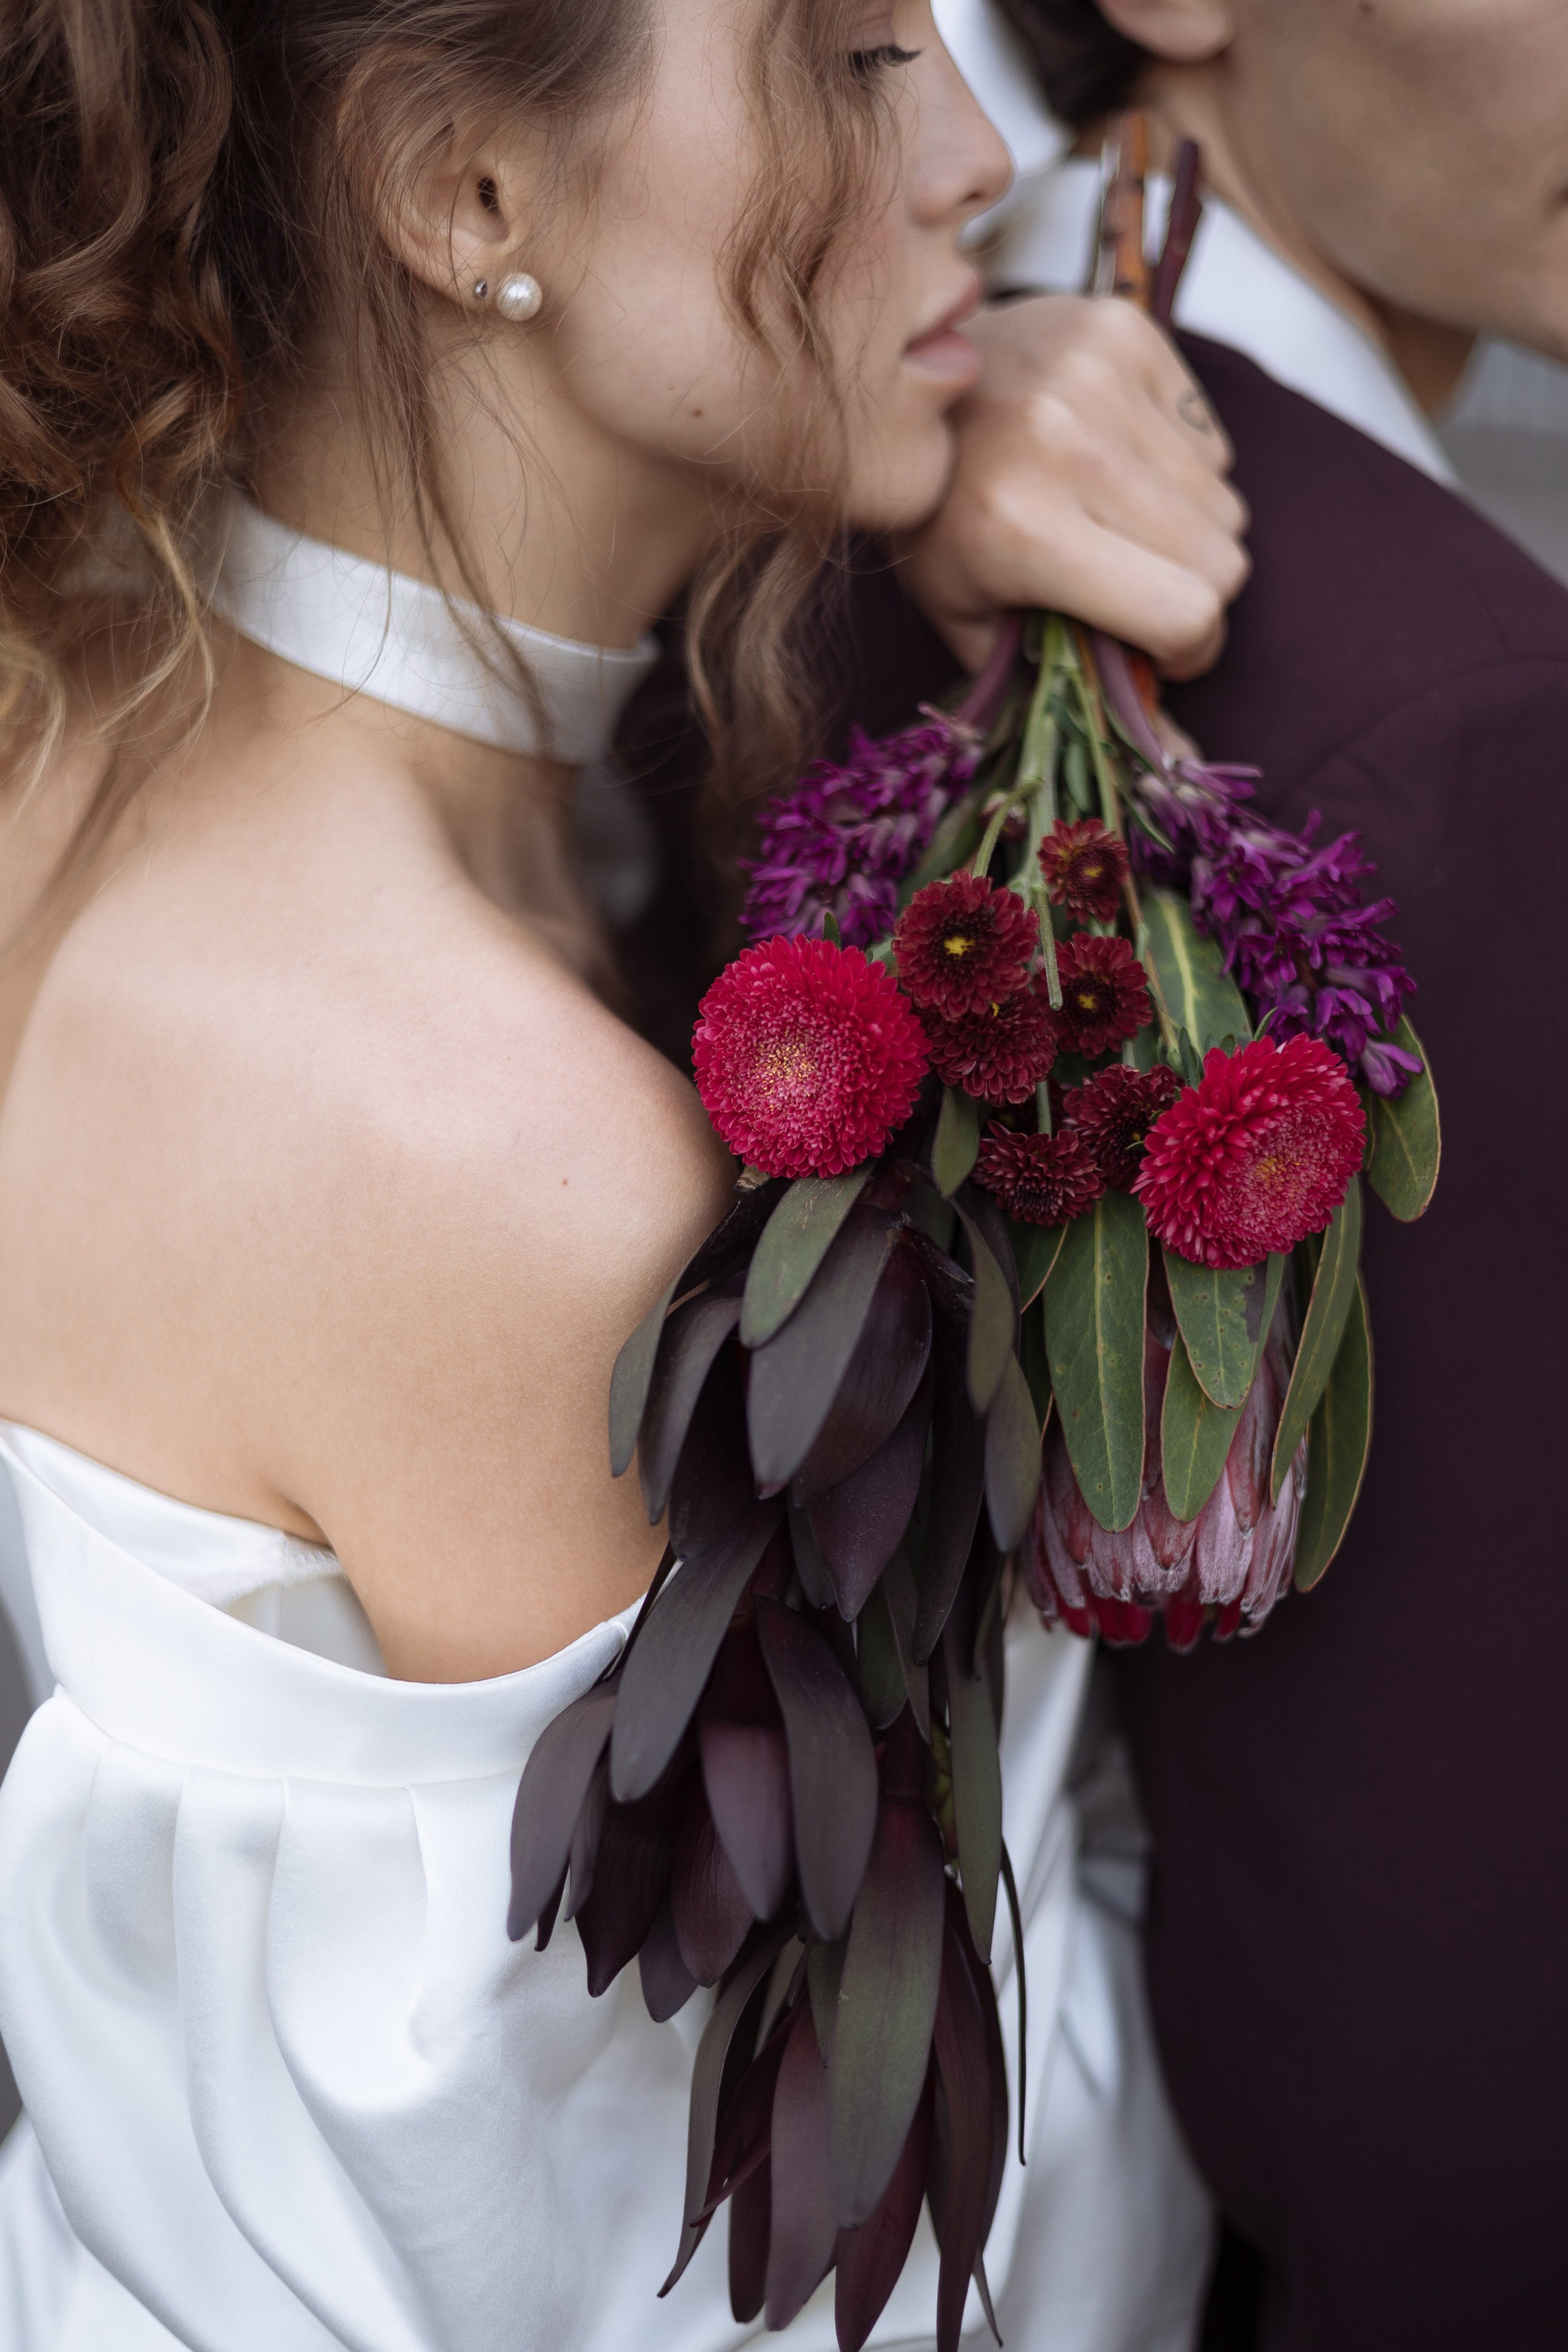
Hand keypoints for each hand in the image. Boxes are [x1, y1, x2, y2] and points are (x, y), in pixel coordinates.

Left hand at [901, 294, 1249, 679]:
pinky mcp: (1125, 331)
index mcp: (1022, 529)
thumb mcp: (981, 627)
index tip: (1161, 651)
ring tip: (1110, 514)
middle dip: (1191, 591)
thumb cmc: (941, 527)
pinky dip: (1180, 462)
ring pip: (1225, 499)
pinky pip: (1212, 436)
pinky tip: (1113, 456)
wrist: (899, 395)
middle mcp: (1062, 443)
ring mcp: (1096, 377)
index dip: (1190, 650)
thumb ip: (1076, 698)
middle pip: (1222, 559)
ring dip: (1185, 527)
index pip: (1188, 612)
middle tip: (1133, 585)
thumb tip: (1180, 767)